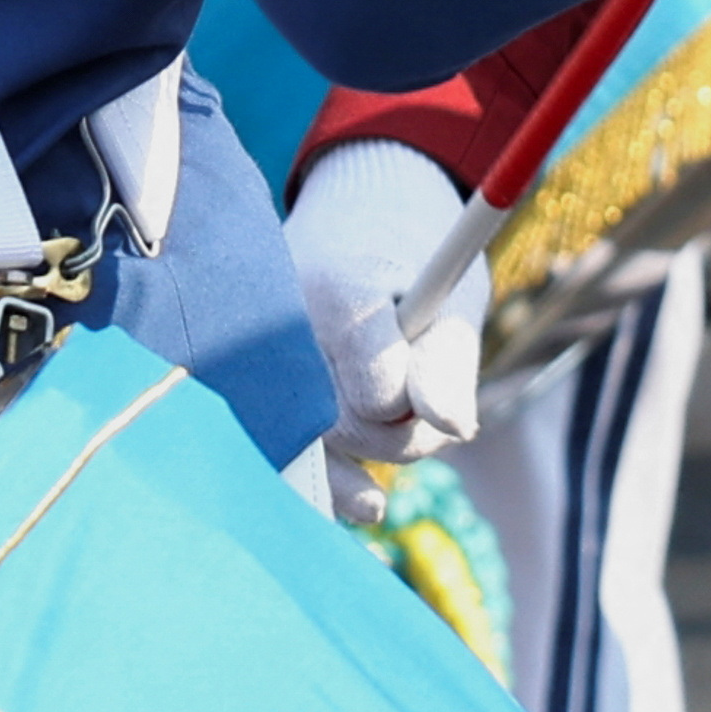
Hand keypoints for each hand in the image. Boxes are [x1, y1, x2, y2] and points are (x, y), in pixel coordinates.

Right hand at [281, 140, 484, 467]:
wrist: (355, 209)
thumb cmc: (415, 251)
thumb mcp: (449, 293)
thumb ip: (449, 363)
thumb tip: (456, 430)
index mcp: (336, 290)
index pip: (381, 391)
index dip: (417, 396)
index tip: (432, 359)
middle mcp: (283, 327)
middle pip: (350, 428)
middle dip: (402, 431)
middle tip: (426, 393)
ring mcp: (259, 358)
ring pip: (321, 448)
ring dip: (372, 450)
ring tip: (402, 420)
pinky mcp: (253, 383)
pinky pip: (289, 450)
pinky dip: (333, 478)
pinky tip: (367, 501)